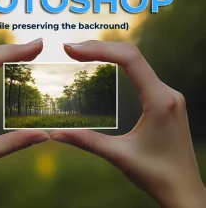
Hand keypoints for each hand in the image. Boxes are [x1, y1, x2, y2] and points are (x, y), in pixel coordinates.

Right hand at [51, 41, 205, 207]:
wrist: (184, 190)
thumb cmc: (157, 175)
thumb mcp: (119, 155)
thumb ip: (86, 141)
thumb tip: (55, 134)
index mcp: (159, 100)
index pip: (130, 59)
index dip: (99, 49)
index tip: (72, 50)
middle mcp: (167, 92)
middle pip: (132, 56)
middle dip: (100, 49)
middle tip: (71, 50)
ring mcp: (167, 96)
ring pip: (137, 63)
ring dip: (109, 55)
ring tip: (82, 54)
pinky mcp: (164, 101)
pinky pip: (140, 75)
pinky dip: (119, 67)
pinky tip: (103, 67)